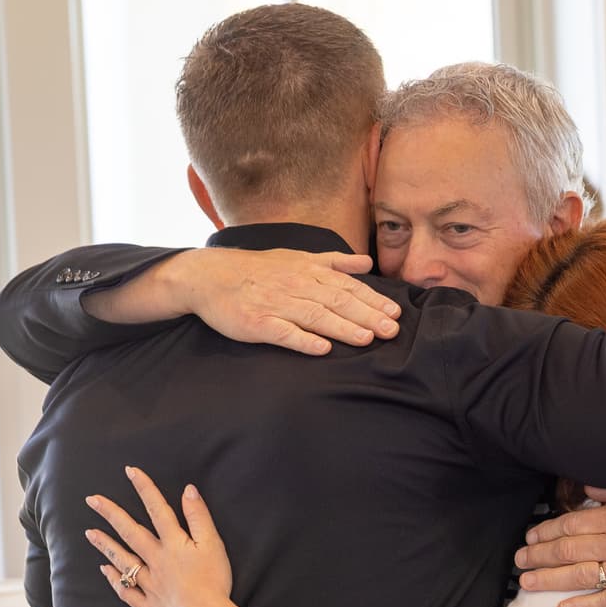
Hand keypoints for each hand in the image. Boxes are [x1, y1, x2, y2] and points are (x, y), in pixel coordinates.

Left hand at [86, 465, 230, 606]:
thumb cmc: (213, 581)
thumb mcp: (213, 544)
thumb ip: (199, 517)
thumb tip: (188, 490)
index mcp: (173, 543)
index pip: (156, 509)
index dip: (144, 488)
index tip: (129, 471)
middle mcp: (155, 560)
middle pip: (130, 532)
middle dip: (110, 514)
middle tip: (91, 500)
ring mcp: (148, 583)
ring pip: (122, 560)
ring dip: (106, 545)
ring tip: (90, 533)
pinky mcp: (148, 605)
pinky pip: (126, 591)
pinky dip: (115, 580)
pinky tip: (105, 571)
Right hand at [166, 247, 399, 353]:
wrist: (209, 276)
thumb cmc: (257, 270)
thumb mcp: (297, 257)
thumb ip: (333, 262)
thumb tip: (367, 264)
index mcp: (308, 271)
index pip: (347, 287)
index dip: (373, 300)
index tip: (396, 313)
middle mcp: (295, 285)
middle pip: (337, 301)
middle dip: (367, 316)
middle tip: (392, 330)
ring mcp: (276, 304)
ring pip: (315, 316)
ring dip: (342, 328)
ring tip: (366, 339)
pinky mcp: (256, 322)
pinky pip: (283, 332)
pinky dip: (303, 340)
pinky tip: (321, 349)